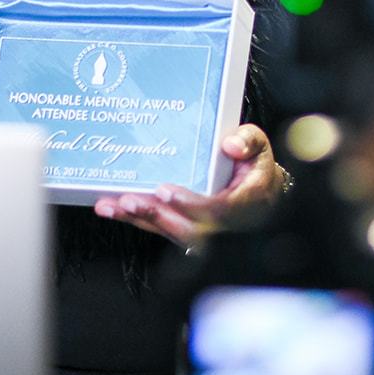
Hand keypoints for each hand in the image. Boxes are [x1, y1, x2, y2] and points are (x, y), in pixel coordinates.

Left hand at [92, 123, 287, 249]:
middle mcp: (223, 226)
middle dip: (155, 216)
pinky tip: (114, 209)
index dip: (191, 205)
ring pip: (169, 231)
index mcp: (245, 204)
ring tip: (111, 206)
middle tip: (128, 201)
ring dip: (139, 219)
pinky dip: (137, 220)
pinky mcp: (188, 231)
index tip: (166, 191)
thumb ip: (248, 141)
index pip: (217, 212)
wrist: (262, 196)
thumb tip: (230, 145)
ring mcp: (205, 233)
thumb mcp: (260, 148)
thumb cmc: (257, 169)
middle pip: (186, 228)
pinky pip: (162, 229)